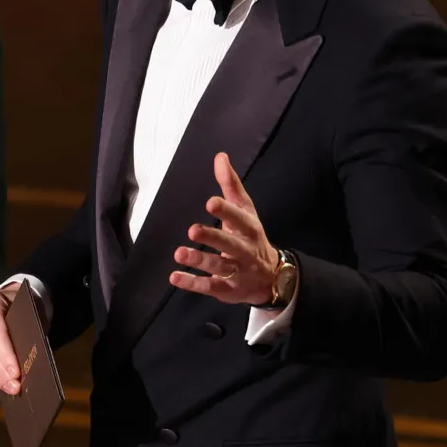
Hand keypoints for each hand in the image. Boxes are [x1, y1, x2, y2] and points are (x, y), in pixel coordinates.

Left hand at [170, 152, 278, 304]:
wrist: (272, 277)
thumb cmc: (251, 236)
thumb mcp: (246, 210)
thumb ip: (231, 185)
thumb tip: (220, 156)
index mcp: (250, 228)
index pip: (240, 218)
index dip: (226, 211)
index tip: (210, 202)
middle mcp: (245, 250)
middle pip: (230, 244)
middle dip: (213, 238)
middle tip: (192, 230)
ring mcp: (237, 272)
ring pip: (218, 267)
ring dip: (199, 260)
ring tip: (179, 253)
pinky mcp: (227, 290)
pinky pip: (209, 286)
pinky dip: (192, 283)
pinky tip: (174, 277)